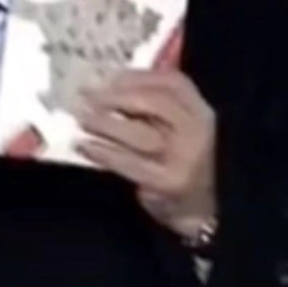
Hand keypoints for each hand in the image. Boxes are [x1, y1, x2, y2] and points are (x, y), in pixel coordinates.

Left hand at [77, 65, 217, 241]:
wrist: (206, 210)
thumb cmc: (185, 162)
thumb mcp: (181, 128)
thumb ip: (157, 103)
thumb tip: (112, 80)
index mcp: (202, 112)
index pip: (173, 83)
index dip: (137, 76)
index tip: (105, 75)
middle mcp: (198, 131)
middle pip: (155, 103)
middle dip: (116, 95)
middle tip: (85, 93)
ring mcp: (183, 158)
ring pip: (140, 133)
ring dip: (104, 122)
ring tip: (81, 117)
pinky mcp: (167, 182)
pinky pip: (129, 163)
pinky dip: (103, 152)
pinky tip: (84, 145)